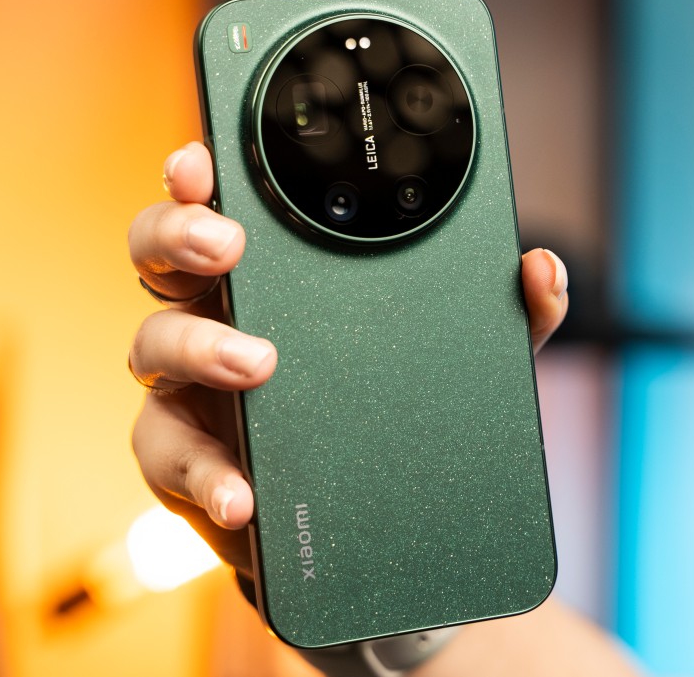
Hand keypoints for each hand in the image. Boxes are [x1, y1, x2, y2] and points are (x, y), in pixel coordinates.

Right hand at [128, 142, 569, 572]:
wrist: (378, 534)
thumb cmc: (405, 417)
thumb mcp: (469, 362)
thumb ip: (512, 315)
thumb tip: (541, 268)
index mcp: (278, 277)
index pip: (226, 205)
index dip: (201, 175)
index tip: (208, 160)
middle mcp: (220, 317)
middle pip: (160, 253)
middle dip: (180, 233)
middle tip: (228, 244)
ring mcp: (195, 390)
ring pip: (151, 346)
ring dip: (198, 347)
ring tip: (256, 364)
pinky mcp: (188, 462)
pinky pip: (172, 458)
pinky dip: (207, 473)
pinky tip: (244, 493)